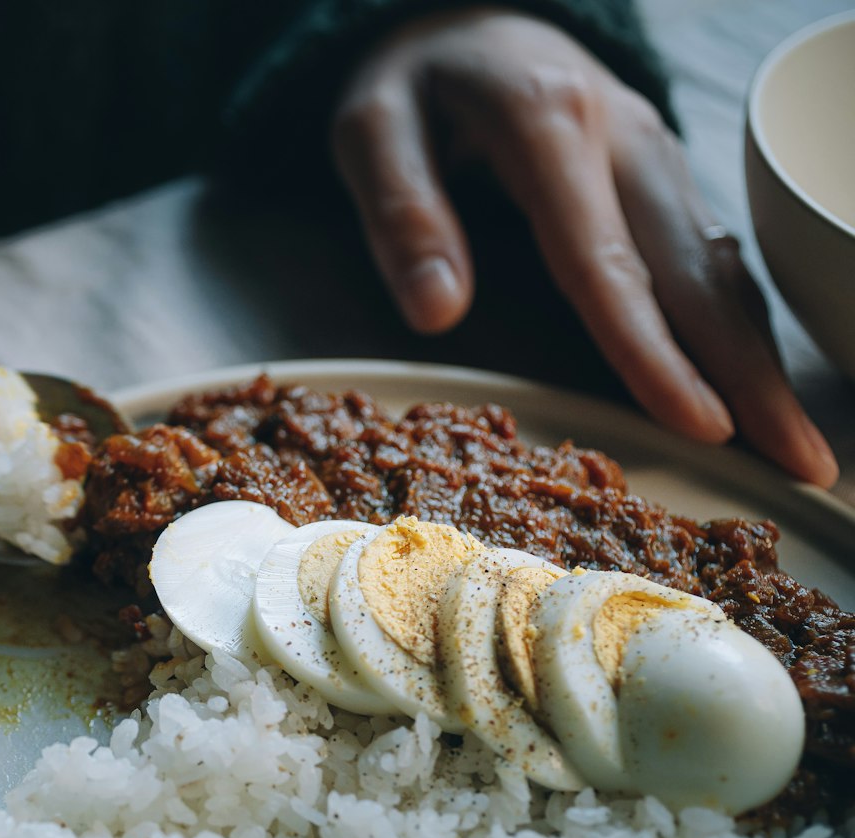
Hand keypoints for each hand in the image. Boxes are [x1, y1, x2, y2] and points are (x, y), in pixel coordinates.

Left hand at [331, 8, 837, 485]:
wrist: (463, 20)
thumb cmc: (414, 85)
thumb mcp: (372, 130)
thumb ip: (402, 214)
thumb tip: (438, 313)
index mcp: (548, 124)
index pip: (605, 259)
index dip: (652, 350)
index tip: (698, 424)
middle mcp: (623, 138)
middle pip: (695, 270)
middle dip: (750, 373)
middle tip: (799, 460)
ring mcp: (654, 154)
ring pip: (719, 265)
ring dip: (761, 356)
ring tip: (795, 442)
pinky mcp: (661, 175)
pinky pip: (709, 256)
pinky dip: (740, 324)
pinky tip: (758, 380)